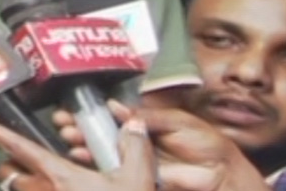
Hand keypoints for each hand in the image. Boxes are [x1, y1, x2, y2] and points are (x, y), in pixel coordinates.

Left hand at [0, 114, 155, 190]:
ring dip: (23, 185)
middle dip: (10, 164)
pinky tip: (53, 190)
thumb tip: (133, 126)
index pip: (17, 147)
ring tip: (41, 183)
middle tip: (23, 161)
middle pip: (6, 172)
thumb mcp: (136, 182)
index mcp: (58, 176)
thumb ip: (134, 149)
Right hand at [54, 103, 266, 190]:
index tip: (73, 107)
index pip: (113, 116)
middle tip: (63, 121)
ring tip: (68, 136)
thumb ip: (146, 116)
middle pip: (101, 133)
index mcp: (145, 124)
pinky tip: (80, 155)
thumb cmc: (205, 143)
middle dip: (80, 126)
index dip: (92, 112)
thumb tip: (117, 108)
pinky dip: (94, 163)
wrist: (221, 173)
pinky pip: (112, 170)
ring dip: (82, 143)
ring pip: (102, 151)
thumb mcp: (175, 121)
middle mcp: (135, 141)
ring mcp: (134, 160)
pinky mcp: (137, 178)